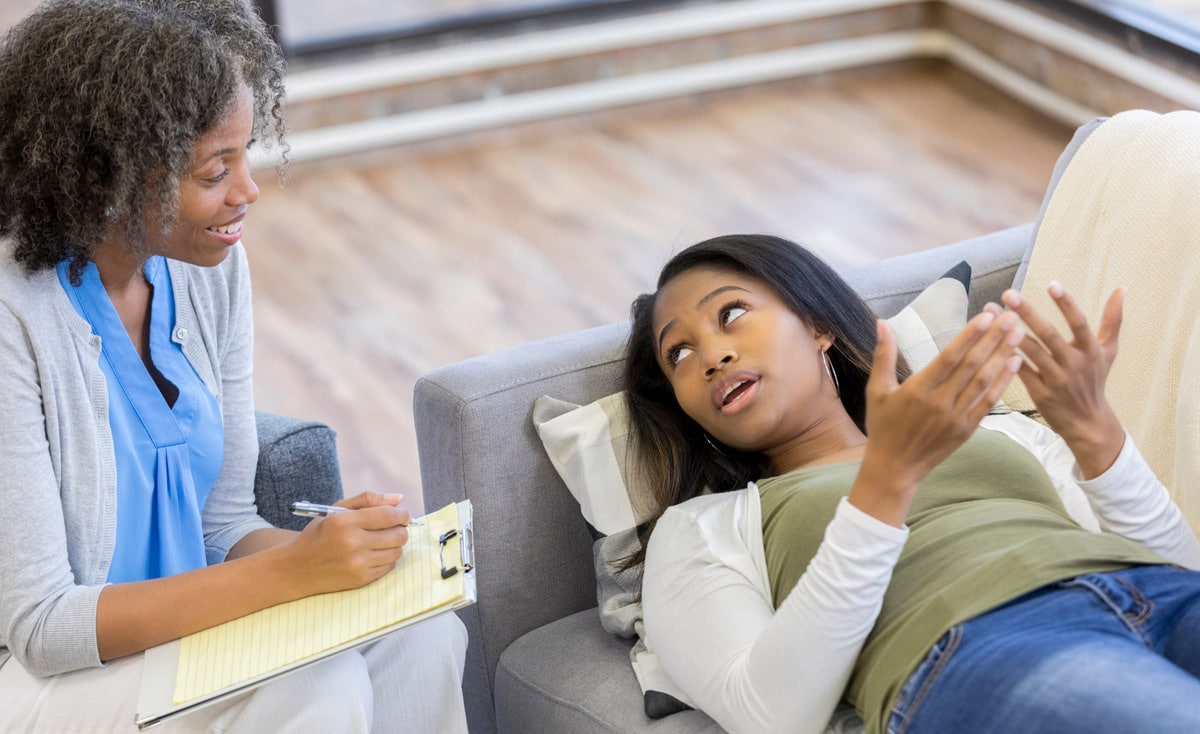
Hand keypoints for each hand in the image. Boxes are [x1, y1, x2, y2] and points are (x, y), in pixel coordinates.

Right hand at [285, 491, 411, 594]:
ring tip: (382, 540)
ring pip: (397, 552)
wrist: (297, 568)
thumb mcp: (337, 510)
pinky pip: (389, 567)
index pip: (388, 515)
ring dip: (395, 544)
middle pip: (397, 535)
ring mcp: (358, 564)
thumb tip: (399, 498)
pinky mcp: (361, 579)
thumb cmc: (320, 534)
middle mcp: (353, 544)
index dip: (401, 514)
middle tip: (393, 526)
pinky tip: (374, 553)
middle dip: (401, 528)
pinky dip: (387, 558)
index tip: (402, 514)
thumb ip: (368, 500)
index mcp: (345, 522)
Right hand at [851, 311, 1023, 525]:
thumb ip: (884, 355)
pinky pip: (988, 402)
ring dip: (1002, 356)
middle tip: (1010, 317)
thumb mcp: (877, 389)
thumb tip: (882, 323)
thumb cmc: (883, 426)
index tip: (986, 316)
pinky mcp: (967, 429)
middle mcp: (940, 402)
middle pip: (972, 365)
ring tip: (1017, 334)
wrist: (895, 467)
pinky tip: (1013, 364)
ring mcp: (956, 417)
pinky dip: (1002, 383)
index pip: (950, 356)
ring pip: (984, 381)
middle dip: (993, 339)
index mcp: (917, 390)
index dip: (970, 335)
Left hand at [1000, 283, 1125, 477]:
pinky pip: (1021, 372)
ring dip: (1010, 332)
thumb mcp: (1108, 351)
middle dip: (1028, 312)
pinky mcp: (1041, 394)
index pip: (1079, 322)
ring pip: (1032, 352)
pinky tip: (991, 342)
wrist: (1088, 423)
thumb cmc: (1094, 381)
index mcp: (1091, 350)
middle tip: (1009, 293)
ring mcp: (1057, 380)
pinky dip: (1008, 358)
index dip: (1066, 303)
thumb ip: (1113, 320)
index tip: (1052, 284)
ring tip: (992, 313)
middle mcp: (1075, 364)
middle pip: (1049, 334)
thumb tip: (1122, 288)